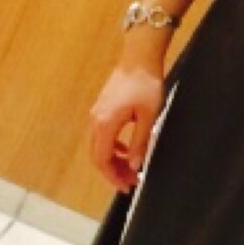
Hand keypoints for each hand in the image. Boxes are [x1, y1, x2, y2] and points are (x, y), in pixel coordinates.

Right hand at [87, 65, 165, 191]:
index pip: (102, 160)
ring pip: (97, 146)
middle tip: (130, 182)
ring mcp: (96, 113)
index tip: (127, 187)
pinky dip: (111, 147)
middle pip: (96, 155)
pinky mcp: (101, 108)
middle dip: (112, 172)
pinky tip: (125, 151)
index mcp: (105, 124)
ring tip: (129, 169)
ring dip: (111, 160)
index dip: (112, 177)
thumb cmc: (146, 85)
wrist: (139, 57)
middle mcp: (95, 120)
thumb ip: (140, 143)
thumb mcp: (148, 117)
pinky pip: (101, 135)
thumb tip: (133, 165)